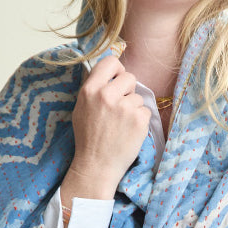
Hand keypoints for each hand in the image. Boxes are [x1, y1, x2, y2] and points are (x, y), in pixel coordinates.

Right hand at [68, 55, 151, 198]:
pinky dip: (140, 121)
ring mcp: (124, 107)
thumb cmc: (88, 138)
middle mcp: (107, 95)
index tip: (118, 80)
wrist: (97, 165)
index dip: (117, 70)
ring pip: (138, 97)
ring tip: (121, 124)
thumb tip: (111, 74)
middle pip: (130, 77)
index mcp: (90, 89)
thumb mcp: (81, 108)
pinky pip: (145, 111)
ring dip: (134, 108)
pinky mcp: (139, 119)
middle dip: (128, 90)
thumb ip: (95, 90)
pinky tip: (129, 132)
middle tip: (121, 107)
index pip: (110, 62)